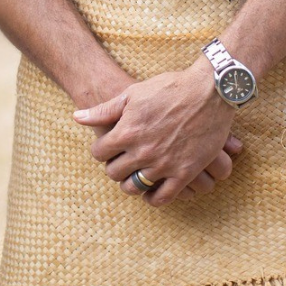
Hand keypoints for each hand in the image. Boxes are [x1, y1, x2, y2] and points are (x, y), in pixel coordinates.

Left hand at [74, 59, 237, 206]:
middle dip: (114, 166)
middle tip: (121, 160)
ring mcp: (163, 164)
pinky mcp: (184, 172)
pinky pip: (162, 198)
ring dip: (131, 183)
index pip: (99, 153)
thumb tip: (77, 117)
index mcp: (127, 131)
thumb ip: (105, 110)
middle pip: (114, 173)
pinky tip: (151, 190)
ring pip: (135, 187)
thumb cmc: (169, 87)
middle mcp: (142, 151)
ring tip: (134, 174)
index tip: (108, 147)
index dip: (101, 149)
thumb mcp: (133, 93)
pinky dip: (153, 198)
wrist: (208, 91)